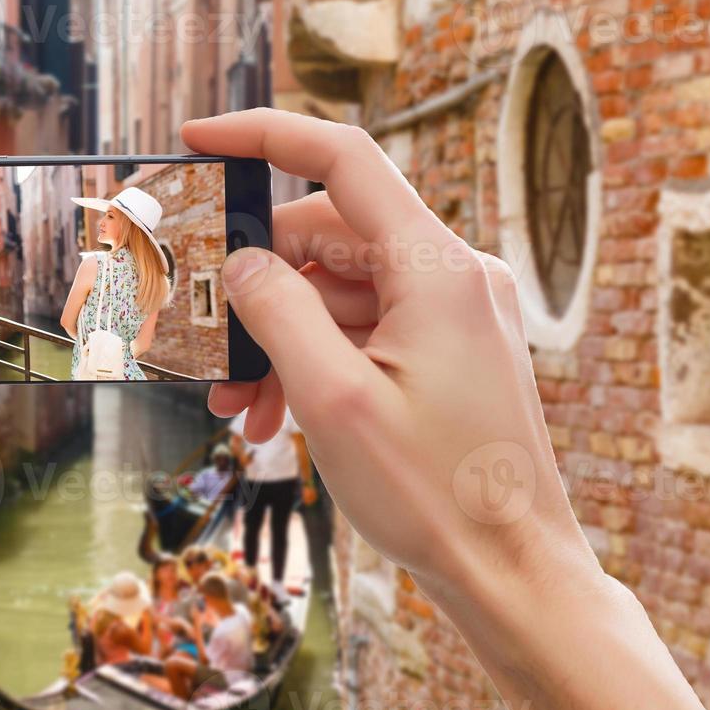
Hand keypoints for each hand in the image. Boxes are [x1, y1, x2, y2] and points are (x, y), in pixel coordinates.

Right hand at [183, 109, 709, 709]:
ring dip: (276, 337)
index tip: (199, 139)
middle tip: (199, 335)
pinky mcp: (446, 352)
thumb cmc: (435, 493)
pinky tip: (269, 415)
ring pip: (337, 292)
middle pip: (326, 237)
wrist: (511, 573)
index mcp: (437, 269)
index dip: (264, 136)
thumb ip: (276, 312)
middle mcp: (452, 277)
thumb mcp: (331, 398)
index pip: (343, 160)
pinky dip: (311, 361)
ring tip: (231, 403)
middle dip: (254, 284)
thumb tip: (239, 262)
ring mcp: (452, 315)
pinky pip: (361, 331)